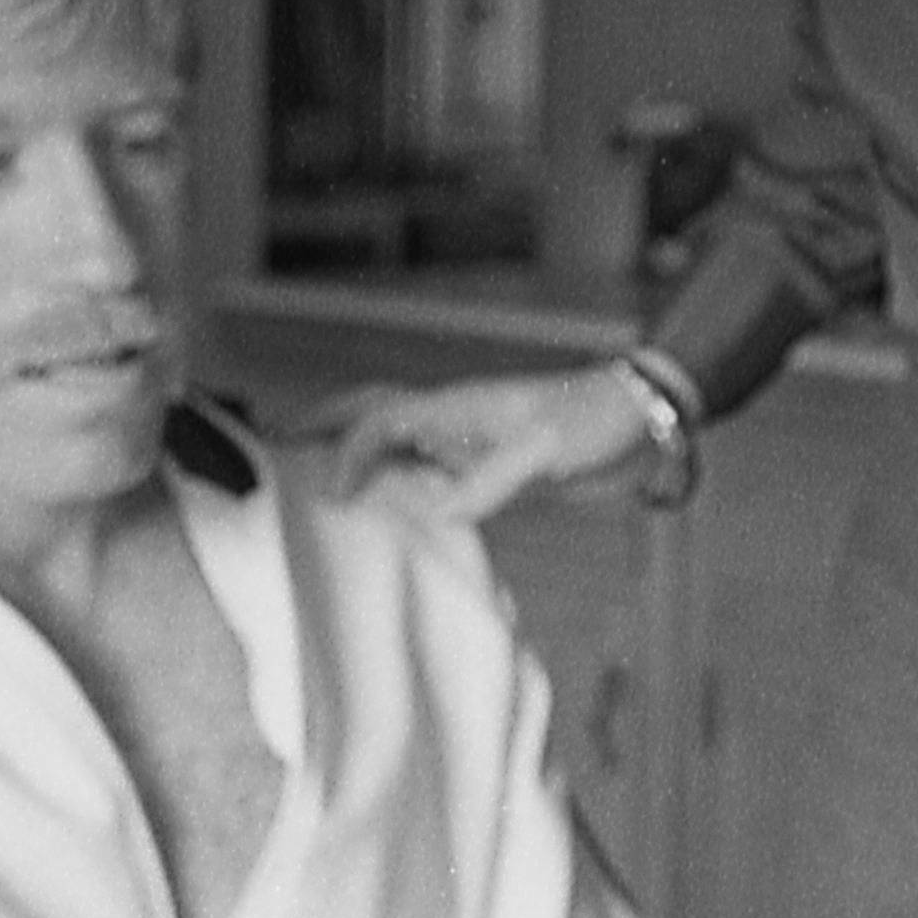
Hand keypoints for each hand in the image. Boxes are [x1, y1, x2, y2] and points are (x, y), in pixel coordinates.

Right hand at [311, 367, 648, 524]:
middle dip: (321, 424)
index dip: (347, 453)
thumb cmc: (596, 423)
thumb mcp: (548, 452)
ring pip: (393, 436)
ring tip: (311, 475)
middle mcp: (453, 418)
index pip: (379, 423)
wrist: (644, 419)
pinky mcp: (490, 463)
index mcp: (457, 407)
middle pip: (371, 409)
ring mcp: (469, 438)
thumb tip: (441, 510)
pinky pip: (425, 467)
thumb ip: (495, 480)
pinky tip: (388, 509)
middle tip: (273, 446)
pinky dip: (395, 479)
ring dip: (352, 448)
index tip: (332, 497)